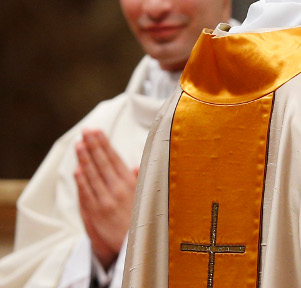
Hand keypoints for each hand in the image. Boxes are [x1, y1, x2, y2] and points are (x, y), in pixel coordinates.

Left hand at [74, 129, 137, 268]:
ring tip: (79, 145)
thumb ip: (141, 180)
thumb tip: (137, 166)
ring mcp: (106, 201)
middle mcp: (119, 190)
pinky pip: (87, 193)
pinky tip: (78, 169)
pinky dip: (82, 181)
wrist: (137, 245)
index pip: (115, 159)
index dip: (104, 144)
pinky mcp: (97, 213)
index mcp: (131, 184)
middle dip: (93, 146)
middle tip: (86, 131)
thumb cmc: (142, 218)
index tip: (97, 132)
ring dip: (85, 159)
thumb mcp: (147, 196)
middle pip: (103, 163)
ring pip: (93, 176)